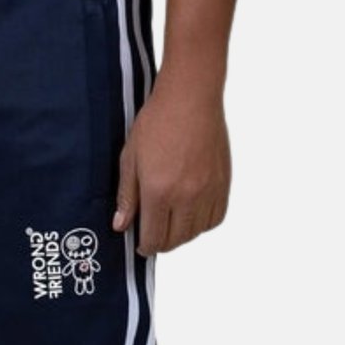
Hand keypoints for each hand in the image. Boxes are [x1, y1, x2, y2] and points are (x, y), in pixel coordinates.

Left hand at [113, 77, 231, 255]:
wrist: (191, 97)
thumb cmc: (157, 123)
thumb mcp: (130, 159)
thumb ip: (127, 196)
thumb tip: (121, 226)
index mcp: (159, 192)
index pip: (154, 239)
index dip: (145, 247)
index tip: (141, 244)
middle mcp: (186, 196)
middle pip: (176, 240)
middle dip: (162, 243)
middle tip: (154, 234)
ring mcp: (208, 191)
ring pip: (196, 232)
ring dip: (183, 234)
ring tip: (172, 222)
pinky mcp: (223, 183)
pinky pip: (215, 218)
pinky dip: (203, 223)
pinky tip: (192, 213)